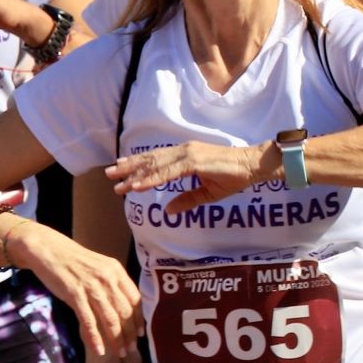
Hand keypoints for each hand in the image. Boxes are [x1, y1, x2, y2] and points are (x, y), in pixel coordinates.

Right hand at [14, 225, 142, 357]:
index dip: (139, 318)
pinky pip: (88, 320)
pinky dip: (94, 337)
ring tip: (119, 352)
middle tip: (131, 349)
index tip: (140, 333)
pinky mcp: (74, 295)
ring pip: (109, 318)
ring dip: (116, 338)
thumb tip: (123, 304)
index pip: (134, 299)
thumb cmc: (74, 261)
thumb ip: (112, 283)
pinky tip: (99, 349)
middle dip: (129, 333)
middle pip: (124, 311)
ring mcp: (91, 287)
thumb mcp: (100, 267)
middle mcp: (108, 279)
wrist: (49, 251)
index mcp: (117, 271)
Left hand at [108, 140, 267, 213]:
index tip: (121, 171)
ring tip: (117, 180)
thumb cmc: (233, 177)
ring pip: (155, 164)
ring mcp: (189, 154)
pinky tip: (138, 186)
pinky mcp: (195, 162)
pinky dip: (151, 179)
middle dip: (129, 167)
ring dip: (135, 173)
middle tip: (109, 174)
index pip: (157, 159)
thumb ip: (187, 200)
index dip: (138, 165)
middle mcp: (184, 151)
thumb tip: (168, 211)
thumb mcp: (207, 192)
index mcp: (186, 155)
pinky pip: (168, 172)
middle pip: (151, 159)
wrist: (253, 166)